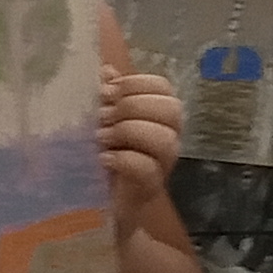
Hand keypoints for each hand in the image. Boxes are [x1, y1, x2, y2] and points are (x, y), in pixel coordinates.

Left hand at [97, 70, 183, 222]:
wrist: (110, 201)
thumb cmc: (111, 154)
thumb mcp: (107, 121)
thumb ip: (110, 96)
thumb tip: (106, 70)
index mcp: (160, 115)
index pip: (163, 87)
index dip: (135, 84)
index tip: (108, 92)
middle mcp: (170, 136)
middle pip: (170, 110)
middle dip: (132, 107)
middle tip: (103, 116)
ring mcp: (164, 163)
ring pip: (164, 140)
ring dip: (129, 132)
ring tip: (102, 138)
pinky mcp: (151, 187)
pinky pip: (147, 169)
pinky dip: (124, 160)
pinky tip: (104, 158)